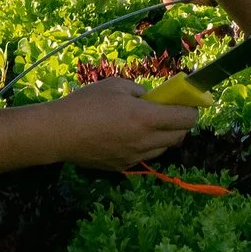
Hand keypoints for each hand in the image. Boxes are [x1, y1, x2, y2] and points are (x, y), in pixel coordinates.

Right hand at [42, 77, 199, 170]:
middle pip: (180, 136)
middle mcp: (145, 140)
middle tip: (170, 112)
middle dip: (180, 123)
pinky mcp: (123, 166)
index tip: (188, 102)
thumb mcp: (116, 86)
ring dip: (164, 136)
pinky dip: (146, 145)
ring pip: (164, 148)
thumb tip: (153, 98)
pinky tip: (129, 135)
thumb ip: (140, 91)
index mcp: (145, 118)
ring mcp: (134, 156)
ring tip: (148, 124)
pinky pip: (145, 155)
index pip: (186, 119)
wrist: (58, 133)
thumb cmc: (85, 103)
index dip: (192, 109)